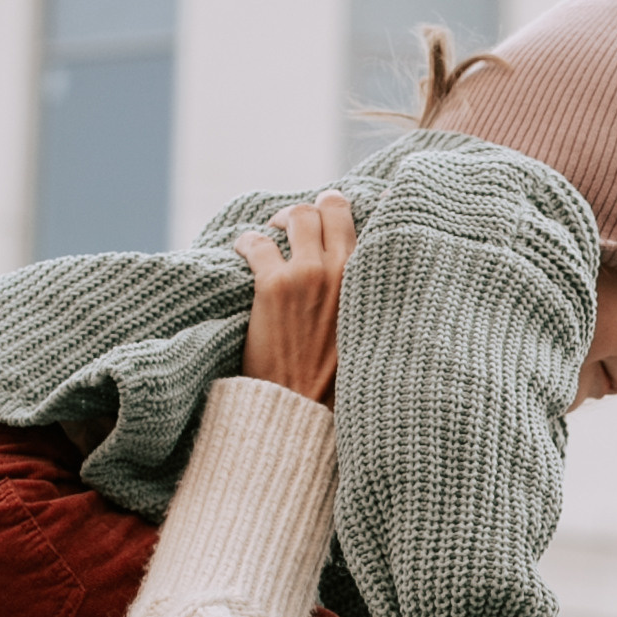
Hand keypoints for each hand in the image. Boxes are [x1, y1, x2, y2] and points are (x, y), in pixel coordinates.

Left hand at [236, 194, 353, 401]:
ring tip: (272, 233)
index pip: (373, 220)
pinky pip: (256, 243)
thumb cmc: (337, 380)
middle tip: (295, 225)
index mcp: (370, 281)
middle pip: (328, 208)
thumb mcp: (369, 334)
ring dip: (281, 220)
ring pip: (296, 217)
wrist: (305, 409)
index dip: (351, 208)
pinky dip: (247, 242)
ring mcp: (308, 275)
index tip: (337, 206)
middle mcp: (344, 270)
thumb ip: (368, 299)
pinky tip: (243, 250)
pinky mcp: (273, 286)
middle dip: (312, 211)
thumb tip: (358, 280)